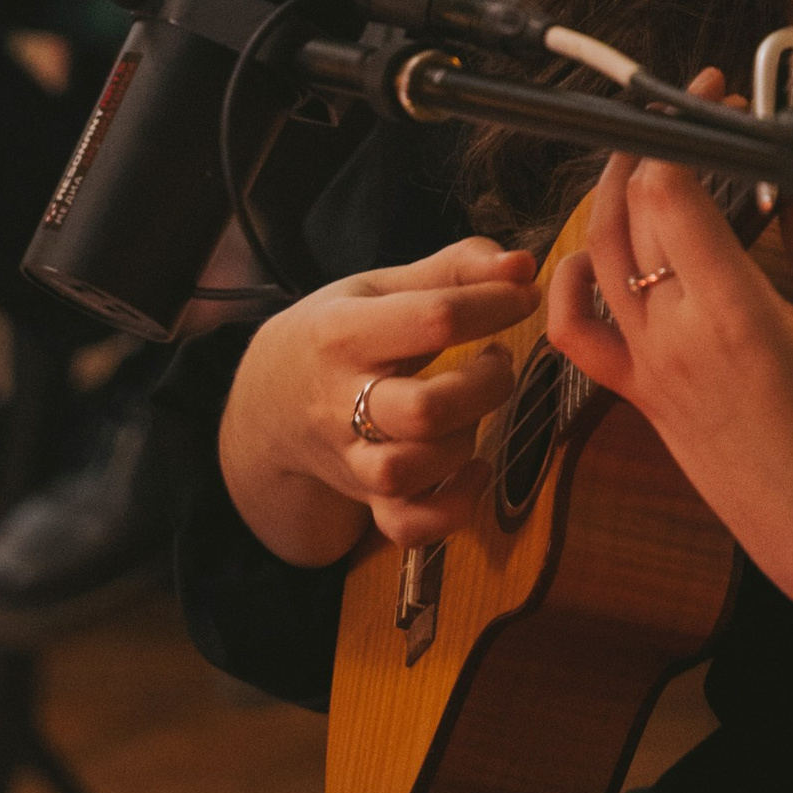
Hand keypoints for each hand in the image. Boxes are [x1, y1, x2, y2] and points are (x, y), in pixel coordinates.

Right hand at [218, 237, 540, 569]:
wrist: (268, 398)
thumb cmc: (339, 330)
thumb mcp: (381, 287)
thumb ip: (456, 268)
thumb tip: (523, 265)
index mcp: (343, 332)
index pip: (434, 319)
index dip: (495, 304)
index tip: (524, 295)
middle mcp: (340, 400)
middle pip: (425, 410)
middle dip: (485, 385)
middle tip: (498, 360)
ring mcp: (350, 458)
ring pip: (413, 470)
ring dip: (464, 441)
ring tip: (474, 408)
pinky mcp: (365, 499)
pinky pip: (409, 526)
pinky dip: (453, 508)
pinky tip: (475, 469)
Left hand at [545, 107, 792, 733]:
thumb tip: (790, 173)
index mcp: (735, 316)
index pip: (671, 192)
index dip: (685, 132)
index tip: (715, 100)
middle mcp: (675, 340)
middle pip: (630, 211)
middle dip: (654, 146)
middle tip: (693, 116)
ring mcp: (648, 372)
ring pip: (596, 256)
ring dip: (614, 194)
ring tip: (652, 158)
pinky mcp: (639, 398)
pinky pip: (578, 332)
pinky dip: (570, 282)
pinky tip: (596, 249)